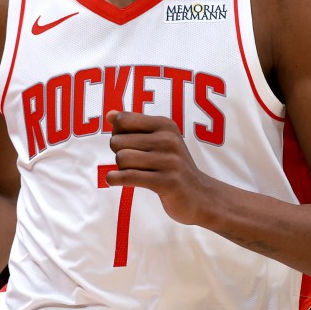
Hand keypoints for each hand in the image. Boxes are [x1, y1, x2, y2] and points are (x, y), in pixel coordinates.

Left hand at [105, 110, 214, 225]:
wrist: (201, 195)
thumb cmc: (173, 166)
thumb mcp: (160, 140)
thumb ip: (135, 126)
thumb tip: (109, 115)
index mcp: (165, 125)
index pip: (123, 120)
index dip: (117, 133)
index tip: (127, 145)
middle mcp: (168, 139)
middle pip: (118, 141)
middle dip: (118, 153)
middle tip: (131, 163)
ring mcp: (169, 161)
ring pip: (122, 158)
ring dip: (120, 168)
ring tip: (132, 173)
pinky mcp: (166, 182)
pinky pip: (128, 176)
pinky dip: (114, 179)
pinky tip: (113, 180)